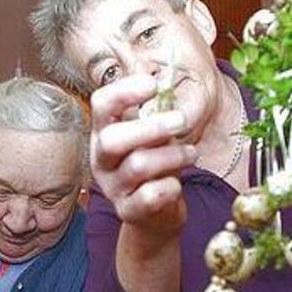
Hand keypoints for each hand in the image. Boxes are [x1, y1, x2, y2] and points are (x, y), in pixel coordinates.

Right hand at [90, 74, 197, 240]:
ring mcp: (112, 187)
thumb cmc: (155, 164)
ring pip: (138, 166)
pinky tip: (178, 182)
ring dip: (173, 155)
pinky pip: (150, 196)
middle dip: (151, 128)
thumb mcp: (152, 135)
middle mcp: (101, 159)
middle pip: (112, 139)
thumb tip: (166, 78)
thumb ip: (155, 111)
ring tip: (191, 153)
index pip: (101, 104)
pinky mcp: (127, 212)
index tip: (153, 85)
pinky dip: (171, 186)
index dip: (125, 91)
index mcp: (104, 131)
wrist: (155, 213)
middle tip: (180, 122)